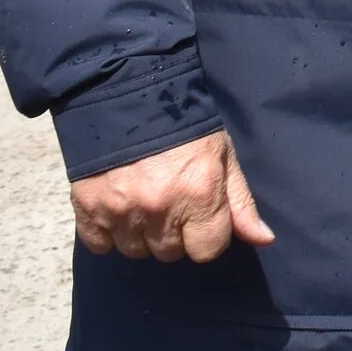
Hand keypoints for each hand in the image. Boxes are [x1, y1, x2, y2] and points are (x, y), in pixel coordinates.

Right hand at [70, 129, 272, 262]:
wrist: (130, 97)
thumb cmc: (186, 128)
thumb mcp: (223, 158)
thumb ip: (241, 203)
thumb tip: (264, 239)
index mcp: (198, 195)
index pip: (207, 250)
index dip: (206, 235)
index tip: (200, 215)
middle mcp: (159, 209)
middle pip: (170, 253)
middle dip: (173, 234)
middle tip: (170, 202)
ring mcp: (120, 211)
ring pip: (135, 252)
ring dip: (141, 234)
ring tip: (143, 201)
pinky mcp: (88, 209)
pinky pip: (100, 245)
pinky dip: (107, 232)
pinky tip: (117, 206)